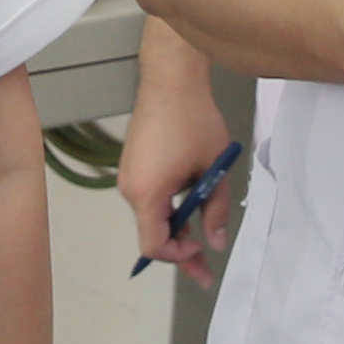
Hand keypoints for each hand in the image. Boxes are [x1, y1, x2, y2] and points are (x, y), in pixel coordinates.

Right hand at [115, 18, 238, 281]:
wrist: (170, 79)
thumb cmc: (195, 122)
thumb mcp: (213, 169)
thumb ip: (214, 211)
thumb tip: (215, 244)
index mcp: (147, 194)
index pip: (154, 245)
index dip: (178, 257)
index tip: (202, 253)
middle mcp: (130, 188)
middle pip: (152, 232)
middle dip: (180, 248)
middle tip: (206, 264)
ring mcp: (128, 175)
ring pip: (152, 214)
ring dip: (176, 225)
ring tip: (204, 224)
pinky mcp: (132, 163)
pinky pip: (149, 196)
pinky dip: (168, 206)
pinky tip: (190, 200)